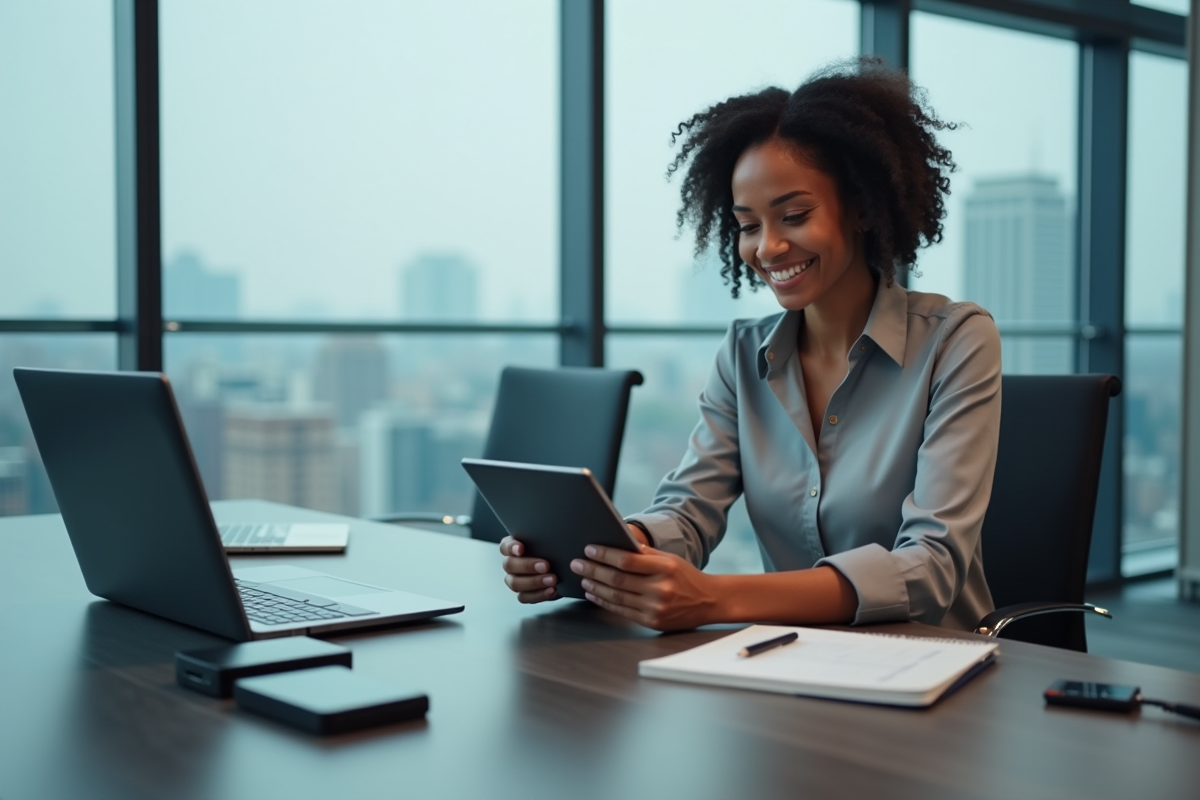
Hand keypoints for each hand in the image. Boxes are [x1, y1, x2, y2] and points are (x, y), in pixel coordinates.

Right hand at [499, 536, 559, 602]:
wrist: (564, 569)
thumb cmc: (555, 550)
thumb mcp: (552, 541)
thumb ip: (546, 538)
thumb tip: (552, 532)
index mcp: (513, 548)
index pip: (505, 546)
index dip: (511, 547)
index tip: (521, 549)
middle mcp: (511, 564)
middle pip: (509, 565)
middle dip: (527, 566)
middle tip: (546, 565)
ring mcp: (515, 580)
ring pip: (515, 583)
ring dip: (534, 582)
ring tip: (553, 580)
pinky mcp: (524, 594)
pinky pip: (525, 597)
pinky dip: (539, 595)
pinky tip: (552, 590)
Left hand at [570, 542, 719, 630]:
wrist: (710, 601)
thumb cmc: (687, 577)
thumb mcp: (670, 559)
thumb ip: (645, 554)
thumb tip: (616, 545)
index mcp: (666, 568)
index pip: (627, 560)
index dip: (605, 554)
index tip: (589, 549)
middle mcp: (661, 589)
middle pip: (618, 579)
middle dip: (593, 570)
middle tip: (578, 564)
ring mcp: (656, 608)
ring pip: (617, 596)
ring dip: (596, 587)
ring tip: (583, 579)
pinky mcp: (652, 622)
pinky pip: (622, 611)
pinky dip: (605, 602)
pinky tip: (595, 594)